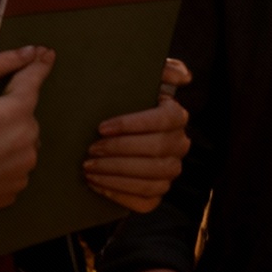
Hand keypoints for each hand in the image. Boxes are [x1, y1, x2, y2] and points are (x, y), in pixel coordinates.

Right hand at [0, 45, 54, 220]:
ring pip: (21, 144)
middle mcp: (29, 141)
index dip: (39, 65)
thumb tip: (28, 52)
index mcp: (18, 112)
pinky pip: (14, 168)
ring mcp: (24, 169)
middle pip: (25, 117)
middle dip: (8, 113)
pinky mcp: (16, 189)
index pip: (33, 82)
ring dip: (6, 139)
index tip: (46, 54)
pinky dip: (1, 162)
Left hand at [86, 58, 192, 212]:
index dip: (132, 125)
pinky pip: (145, 202)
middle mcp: (179, 146)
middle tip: (90, 149)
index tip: (101, 127)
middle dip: (119, 152)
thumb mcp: (141, 77)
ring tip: (87, 167)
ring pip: (150, 180)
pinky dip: (119, 195)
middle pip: (155, 153)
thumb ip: (162, 69)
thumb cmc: (127, 97)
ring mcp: (171, 171)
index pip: (163, 121)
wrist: (114, 128)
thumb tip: (183, 76)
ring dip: (115, 175)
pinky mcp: (158, 192)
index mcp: (176, 116)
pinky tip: (96, 184)